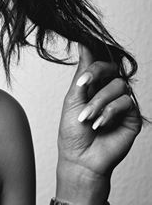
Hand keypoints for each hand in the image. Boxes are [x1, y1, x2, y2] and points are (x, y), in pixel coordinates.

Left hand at [56, 43, 141, 180]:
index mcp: (94, 86)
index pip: (98, 63)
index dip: (93, 60)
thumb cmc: (73, 133)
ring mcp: (122, 103)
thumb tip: (83, 44)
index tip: (83, 56)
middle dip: (96, 74)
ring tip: (87, 118)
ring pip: (119, 85)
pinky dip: (110, 112)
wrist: (81, 160)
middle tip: (83, 86)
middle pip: (112, 68)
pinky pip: (126, 102)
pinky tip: (99, 124)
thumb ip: (82, 74)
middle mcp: (109, 92)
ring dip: (99, 101)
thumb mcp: (73, 100)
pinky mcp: (132, 117)